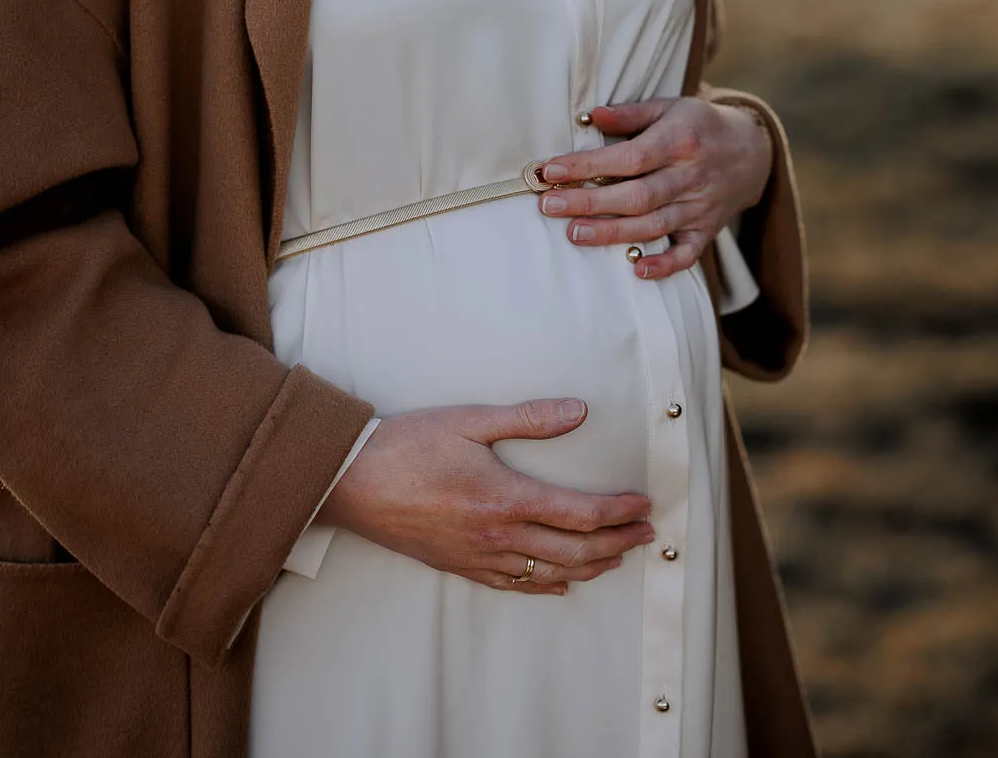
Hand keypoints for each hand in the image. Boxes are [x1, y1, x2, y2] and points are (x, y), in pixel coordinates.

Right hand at [318, 397, 653, 595]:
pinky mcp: (458, 567)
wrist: (351, 482)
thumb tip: (579, 411)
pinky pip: (513, 586)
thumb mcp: (470, 419)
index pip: (579, 513)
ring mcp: (477, 557)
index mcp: (505, 498)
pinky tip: (561, 584)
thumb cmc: (408, 445)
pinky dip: (546, 587)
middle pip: (573, 550)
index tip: (644, 505)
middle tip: (646, 534)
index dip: (618, 512)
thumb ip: (529, 417)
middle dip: (617, 543)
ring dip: (589, 567)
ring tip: (616, 557)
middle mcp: (497, 536)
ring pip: (548, 574)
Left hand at [537, 96, 772, 281]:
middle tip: (549, 206)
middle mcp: (691, 176)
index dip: (589, 166)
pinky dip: (664, 266)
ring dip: (612, 233)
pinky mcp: (707, 231)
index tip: (551, 170)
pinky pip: (688, 255)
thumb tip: (589, 116)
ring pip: (654, 225)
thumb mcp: (670, 106)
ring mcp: (700, 207)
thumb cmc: (699, 125)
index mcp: (680, 141)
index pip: (629, 158)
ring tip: (574, 234)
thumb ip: (630, 113)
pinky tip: (636, 270)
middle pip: (637, 196)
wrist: (753, 152)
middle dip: (589, 203)